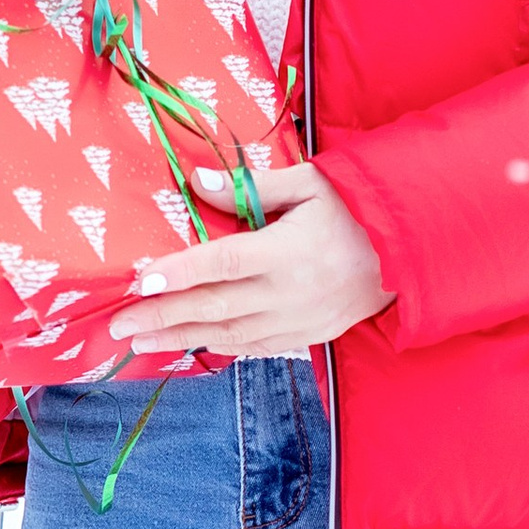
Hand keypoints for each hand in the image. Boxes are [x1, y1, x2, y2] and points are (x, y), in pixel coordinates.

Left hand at [108, 161, 391, 356]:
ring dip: (182, 339)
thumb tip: (198, 181)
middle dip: (163, 316)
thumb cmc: (355, 209)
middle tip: (119, 325)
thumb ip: (252, 186)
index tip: (142, 281)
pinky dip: (220, 348)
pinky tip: (191, 346)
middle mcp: (289, 292)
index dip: (180, 272)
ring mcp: (299, 320)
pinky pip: (255, 347)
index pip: (223, 263)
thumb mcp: (309, 183)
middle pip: (216, 307)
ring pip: (230, 335)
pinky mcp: (307, 336)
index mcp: (288, 250)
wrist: (409, 253)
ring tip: (142, 341)